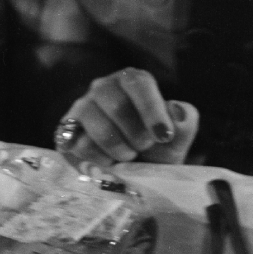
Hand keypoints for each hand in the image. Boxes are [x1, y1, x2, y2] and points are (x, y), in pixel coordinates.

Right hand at [58, 67, 198, 165]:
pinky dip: (100, 159)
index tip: (163, 136)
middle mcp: (104, 87)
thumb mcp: (176, 139)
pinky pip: (79, 143)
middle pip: (116, 104)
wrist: (130, 172)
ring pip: (96, 123)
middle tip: (144, 147)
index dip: (151, 109)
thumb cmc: (154, 149)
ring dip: (118, 148)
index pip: (138, 83)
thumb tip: (178, 110)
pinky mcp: (67, 129)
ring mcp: (82, 107)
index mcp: (131, 81)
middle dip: (136, 134)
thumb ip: (184, 123)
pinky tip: (110, 162)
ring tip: (128, 156)